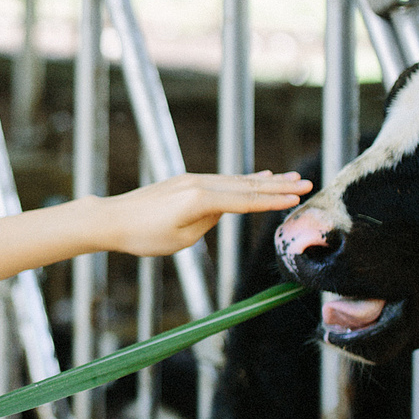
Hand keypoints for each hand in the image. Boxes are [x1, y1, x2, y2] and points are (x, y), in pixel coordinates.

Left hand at [101, 171, 311, 256]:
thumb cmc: (143, 237)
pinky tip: (257, 178)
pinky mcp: (186, 181)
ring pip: (235, 181)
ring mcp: (192, 179)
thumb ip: (207, 223)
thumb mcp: (181, 240)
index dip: (273, 201)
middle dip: (278, 187)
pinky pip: (222, 180)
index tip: (297, 198)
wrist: (112, 219)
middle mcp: (199, 184)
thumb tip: (221, 210)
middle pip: (246, 186)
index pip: (244, 201)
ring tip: (290, 179)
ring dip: (264, 181)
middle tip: (306, 183)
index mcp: (200, 201)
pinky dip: (242, 180)